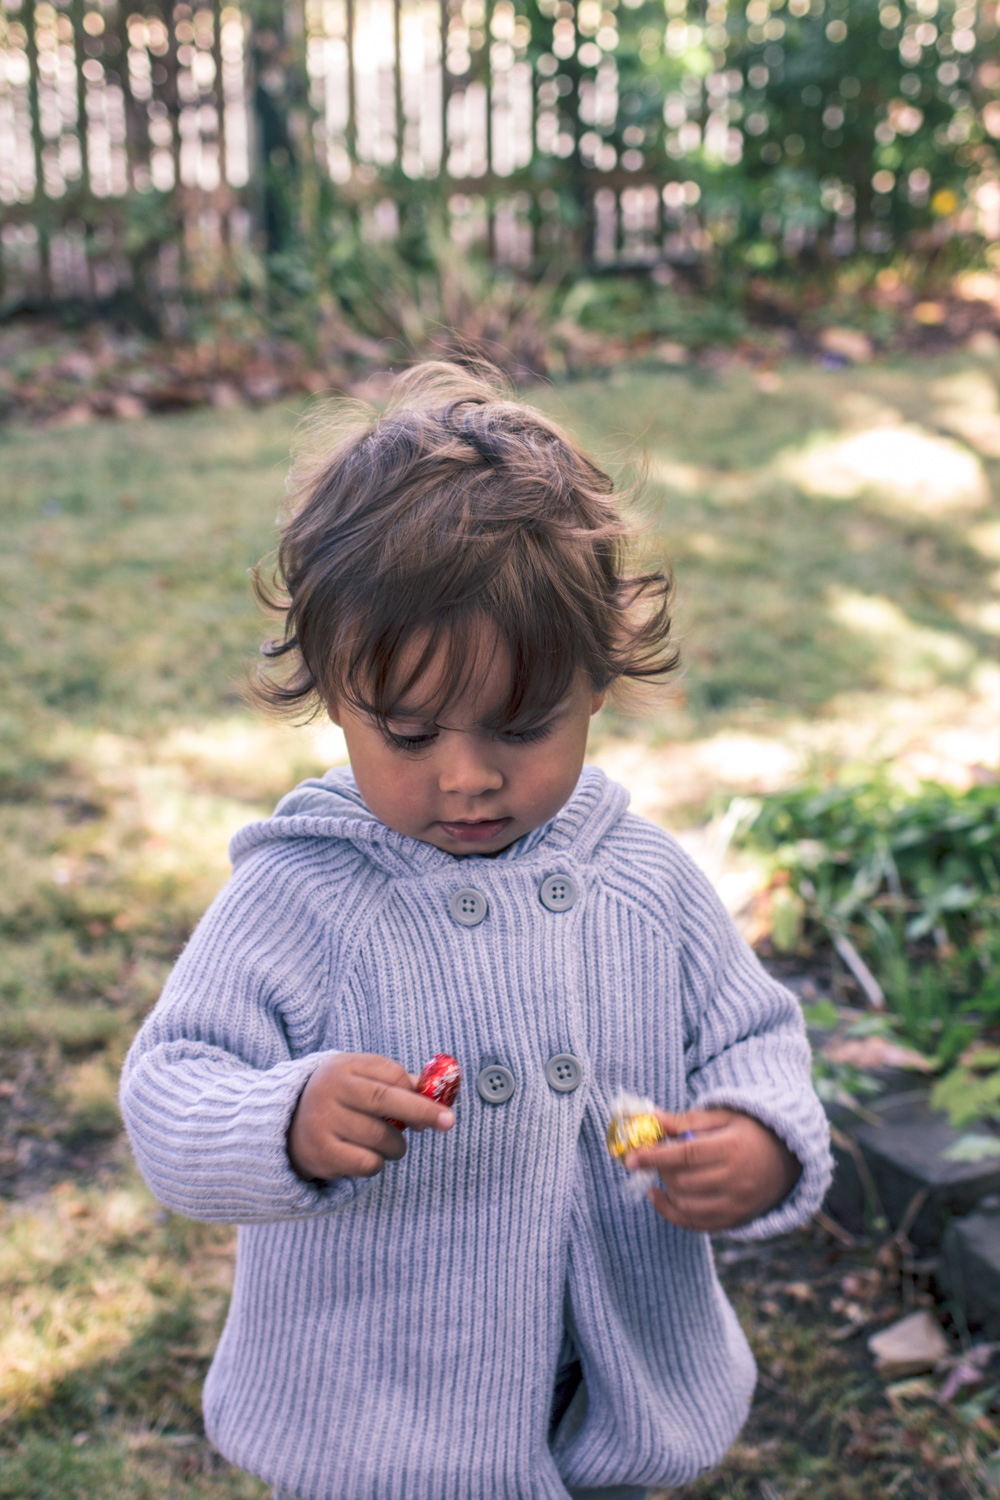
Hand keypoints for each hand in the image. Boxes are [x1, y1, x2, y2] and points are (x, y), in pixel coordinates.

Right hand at [288, 1052, 453, 1182]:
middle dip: (421, 1111)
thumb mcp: (359, 1080)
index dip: (416, 1091)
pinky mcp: (322, 1153)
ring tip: (387, 1143)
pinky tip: (366, 1155)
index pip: (389, 1074)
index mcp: (342, 1067)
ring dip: (396, 1146)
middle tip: (447, 1122)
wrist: (286, 1127)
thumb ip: (394, 1082)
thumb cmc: (339, 1100)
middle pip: (385, 1100)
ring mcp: (322, 1122)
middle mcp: (329, 1091)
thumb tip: (435, 1092)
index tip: (438, 1105)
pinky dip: (377, 1163)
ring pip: (381, 1137)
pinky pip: (368, 1163)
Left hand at [625, 1107, 800, 1232]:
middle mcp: (738, 1180)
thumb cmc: (748, 1131)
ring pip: (687, 1205)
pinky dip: (672, 1213)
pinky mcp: (736, 1221)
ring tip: (663, 1173)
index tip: (631, 1157)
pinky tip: (658, 1196)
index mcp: (734, 1148)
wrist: (787, 1160)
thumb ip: (687, 1120)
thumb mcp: (723, 1117)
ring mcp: (738, 1205)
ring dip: (666, 1189)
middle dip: (661, 1170)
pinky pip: (696, 1224)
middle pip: (684, 1181)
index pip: (687, 1154)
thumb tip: (652, 1118)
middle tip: (653, 1157)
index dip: (656, 1156)